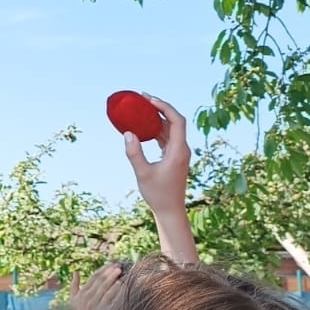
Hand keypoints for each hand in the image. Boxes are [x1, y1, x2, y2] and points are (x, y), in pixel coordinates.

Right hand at [68, 262, 124, 309]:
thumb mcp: (72, 300)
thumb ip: (73, 285)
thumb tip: (75, 272)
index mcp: (81, 293)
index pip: (93, 278)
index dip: (103, 270)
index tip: (111, 264)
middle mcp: (87, 299)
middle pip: (100, 282)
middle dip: (109, 273)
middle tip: (118, 266)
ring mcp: (94, 306)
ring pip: (105, 289)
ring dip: (112, 280)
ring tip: (120, 273)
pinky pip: (109, 300)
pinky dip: (115, 291)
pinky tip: (122, 286)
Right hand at [122, 94, 189, 218]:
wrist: (170, 210)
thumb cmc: (158, 194)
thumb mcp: (142, 173)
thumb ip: (134, 153)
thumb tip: (128, 133)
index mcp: (178, 150)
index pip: (176, 120)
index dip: (164, 107)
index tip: (149, 100)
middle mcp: (182, 149)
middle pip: (174, 121)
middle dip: (159, 108)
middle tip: (142, 99)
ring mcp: (179, 152)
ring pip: (170, 129)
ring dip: (156, 118)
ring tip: (140, 109)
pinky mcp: (174, 157)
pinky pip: (166, 137)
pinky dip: (156, 129)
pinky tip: (143, 127)